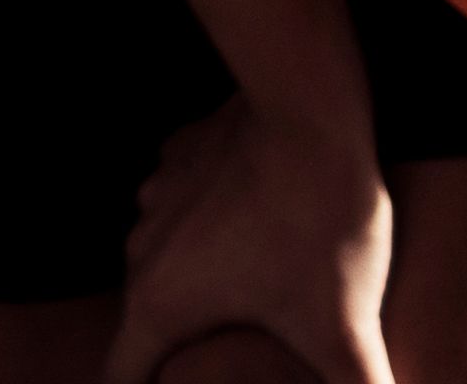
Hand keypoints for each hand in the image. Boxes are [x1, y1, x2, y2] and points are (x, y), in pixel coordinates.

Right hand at [105, 87, 395, 383]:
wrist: (310, 109)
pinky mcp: (181, 156)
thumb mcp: (344, 329)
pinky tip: (259, 224)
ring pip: (166, 257)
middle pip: (148, 318)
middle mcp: (142, 248)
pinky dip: (211, 225)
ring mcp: (157, 195)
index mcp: (163, 301)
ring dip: (200, 279)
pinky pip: (185, 207)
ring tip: (255, 289)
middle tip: (224, 359)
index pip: (121, 374)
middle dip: (180, 346)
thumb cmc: (317, 221)